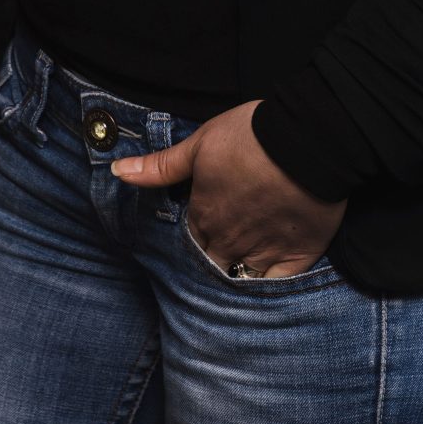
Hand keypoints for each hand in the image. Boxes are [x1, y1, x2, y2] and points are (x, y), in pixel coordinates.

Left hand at [111, 100, 346, 277]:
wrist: (305, 140)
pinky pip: (276, 286)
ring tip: (240, 270)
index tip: (202, 230)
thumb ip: (160, 166)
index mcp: (204, 216)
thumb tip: (117, 171)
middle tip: (219, 252)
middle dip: (211, 260)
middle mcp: (228, 241)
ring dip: (236, 276)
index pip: (189, 240)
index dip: (194, 235)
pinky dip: (269, 288)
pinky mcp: (296, 257)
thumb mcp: (200, 143)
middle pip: (211, 263)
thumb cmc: (250, 136)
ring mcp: (262, 252)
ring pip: (239, 279)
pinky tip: (266, 284)